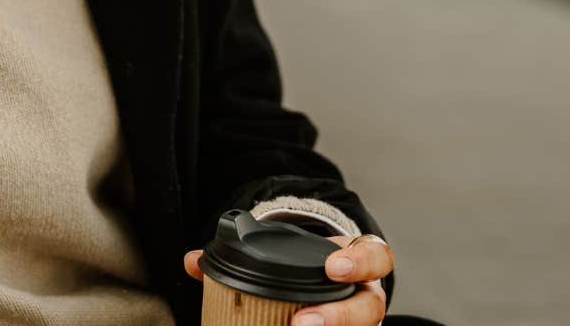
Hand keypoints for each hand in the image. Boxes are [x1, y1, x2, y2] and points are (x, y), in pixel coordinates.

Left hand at [184, 232, 392, 325]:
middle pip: (370, 306)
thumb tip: (192, 262)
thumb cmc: (311, 266)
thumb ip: (243, 253)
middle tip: (304, 322)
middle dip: (340, 315)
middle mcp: (367, 295)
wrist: (328, 279)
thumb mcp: (290, 251)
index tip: (332, 267)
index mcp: (359, 260)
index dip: (360, 261)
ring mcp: (361, 320)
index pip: (376, 255)